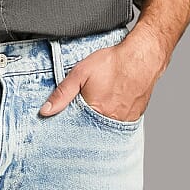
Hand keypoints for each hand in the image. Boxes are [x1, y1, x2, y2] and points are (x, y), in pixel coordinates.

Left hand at [38, 25, 169, 120]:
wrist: (143, 57)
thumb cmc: (113, 62)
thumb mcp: (81, 73)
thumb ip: (63, 93)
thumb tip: (46, 111)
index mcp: (95, 112)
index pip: (76, 130)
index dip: (69, 128)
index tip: (62, 128)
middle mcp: (111, 121)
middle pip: (91, 132)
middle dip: (83, 129)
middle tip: (79, 118)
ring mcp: (125, 122)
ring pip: (105, 129)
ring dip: (98, 125)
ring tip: (94, 113)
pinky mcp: (135, 118)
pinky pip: (119, 125)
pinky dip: (111, 121)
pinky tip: (109, 109)